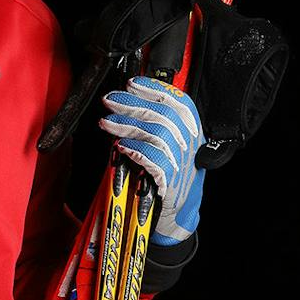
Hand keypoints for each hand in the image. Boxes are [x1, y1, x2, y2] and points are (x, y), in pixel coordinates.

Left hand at [98, 76, 204, 245]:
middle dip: (132, 104)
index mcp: (193, 132)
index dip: (155, 89)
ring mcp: (182, 163)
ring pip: (155, 134)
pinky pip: (153, 159)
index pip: (179, 102)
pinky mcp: (170, 181)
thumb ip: (158, 127)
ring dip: (126, 125)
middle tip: (110, 100)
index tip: (132, 83)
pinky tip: (120, 146)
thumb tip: (128, 104)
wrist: (179, 215)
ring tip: (106, 122)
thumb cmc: (172, 179)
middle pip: (163, 115)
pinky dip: (135, 150)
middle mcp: (190, 145)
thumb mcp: (172, 148)